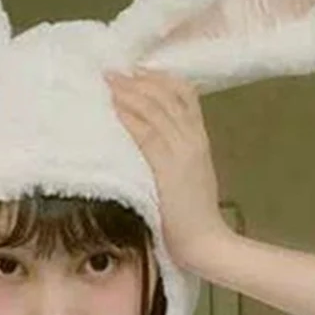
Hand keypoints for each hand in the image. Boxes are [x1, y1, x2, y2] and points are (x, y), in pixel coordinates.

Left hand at [105, 69, 231, 270]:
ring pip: (155, 109)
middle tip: (112, 72)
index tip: (135, 71)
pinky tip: (115, 107)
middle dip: (138, 80)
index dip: (158, 79)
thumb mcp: (188, 176)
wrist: (206, 242)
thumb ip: (175, 155)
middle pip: (167, 96)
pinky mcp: (168, 168)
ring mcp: (182, 152)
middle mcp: (192, 140)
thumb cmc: (193, 216)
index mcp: (199, 140)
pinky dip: (130, 116)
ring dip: (129, 93)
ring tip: (108, 82)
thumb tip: (149, 138)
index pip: (184, 95)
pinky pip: (147, 134)